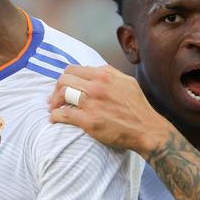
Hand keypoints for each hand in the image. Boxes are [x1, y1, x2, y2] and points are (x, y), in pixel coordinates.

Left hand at [47, 65, 175, 153]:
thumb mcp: (126, 81)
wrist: (146, 130)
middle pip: (64, 80)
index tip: (63, 87)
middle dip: (56, 89)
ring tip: (53, 108)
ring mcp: (92, 103)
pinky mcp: (89, 121)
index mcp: (104, 75)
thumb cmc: (137, 107)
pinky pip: (63, 114)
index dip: (64, 78)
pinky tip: (55, 118)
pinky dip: (55, 116)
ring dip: (54, 102)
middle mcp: (97, 86)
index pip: (73, 69)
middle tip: (54, 99)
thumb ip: (108, 73)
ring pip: (62, 94)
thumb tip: (92, 71)